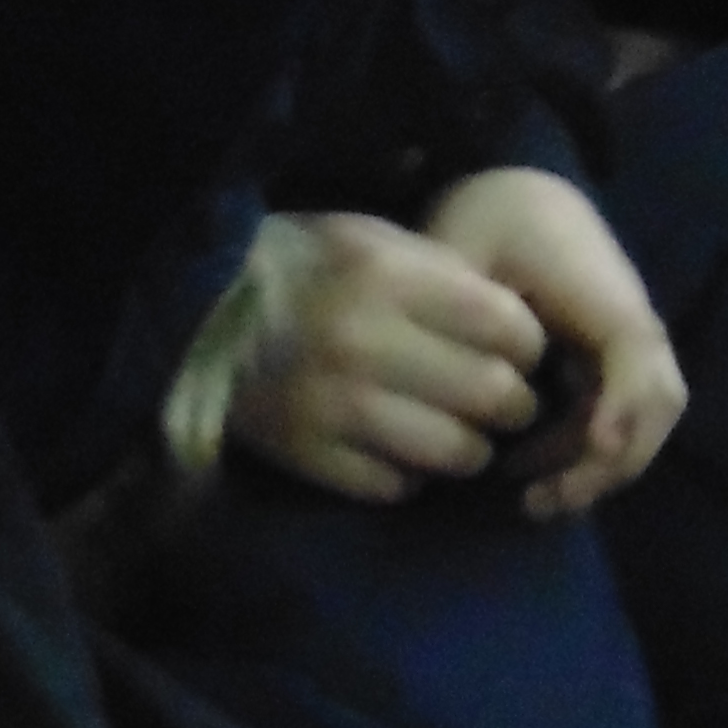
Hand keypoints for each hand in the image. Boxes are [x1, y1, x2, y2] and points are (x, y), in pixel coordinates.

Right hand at [228, 210, 552, 504]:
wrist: (199, 311)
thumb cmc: (306, 266)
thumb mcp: (373, 240)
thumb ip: (444, 274)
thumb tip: (519, 325)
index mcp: (388, 277)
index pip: (507, 327)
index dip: (528, 345)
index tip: (519, 351)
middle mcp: (364, 342)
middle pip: (492, 395)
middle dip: (513, 403)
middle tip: (503, 400)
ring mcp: (333, 405)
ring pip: (455, 452)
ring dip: (471, 448)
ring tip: (460, 431)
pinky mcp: (307, 455)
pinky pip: (395, 486)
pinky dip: (409, 475)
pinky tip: (401, 450)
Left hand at [424, 169, 685, 516]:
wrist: (516, 195)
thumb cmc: (485, 219)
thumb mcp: (461, 253)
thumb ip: (462, 311)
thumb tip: (485, 382)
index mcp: (595, 281)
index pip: (633, 344)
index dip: (624, 401)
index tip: (592, 447)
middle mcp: (628, 313)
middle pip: (658, 397)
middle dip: (614, 459)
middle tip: (545, 500)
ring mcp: (626, 340)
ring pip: (647, 417)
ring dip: (603, 466)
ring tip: (537, 500)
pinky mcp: (611, 360)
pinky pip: (623, 415)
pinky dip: (590, 454)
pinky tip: (534, 474)